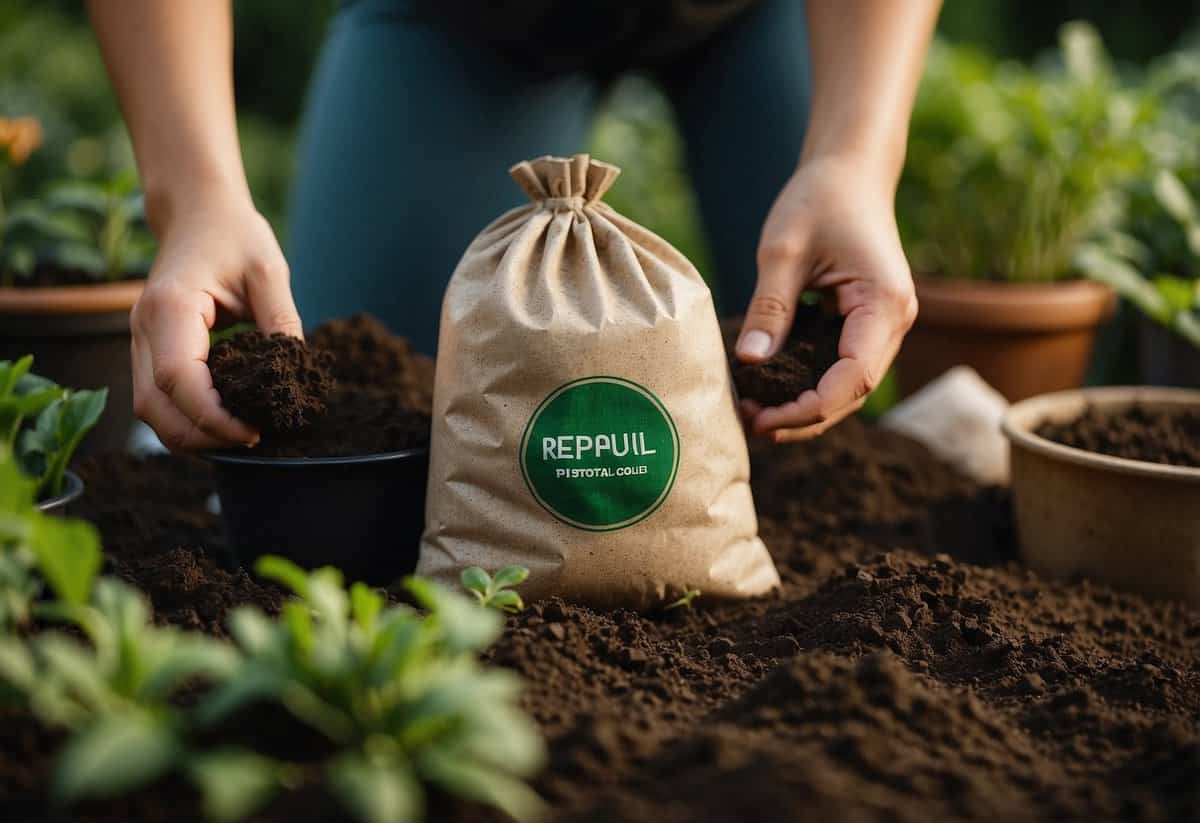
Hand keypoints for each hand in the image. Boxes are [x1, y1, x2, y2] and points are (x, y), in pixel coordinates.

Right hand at [131, 188, 301, 450]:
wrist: (198, 211)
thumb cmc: (234, 235)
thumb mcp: (269, 272)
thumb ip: (282, 323)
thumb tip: (295, 375)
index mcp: (170, 306)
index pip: (178, 379)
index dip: (212, 417)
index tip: (252, 431)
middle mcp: (143, 326)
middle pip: (154, 406)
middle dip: (200, 436)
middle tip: (251, 440)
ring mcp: (139, 338)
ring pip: (149, 408)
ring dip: (190, 433)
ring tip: (239, 436)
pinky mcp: (148, 347)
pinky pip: (157, 396)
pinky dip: (184, 418)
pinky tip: (222, 421)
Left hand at [734, 155, 917, 442]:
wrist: (850, 170)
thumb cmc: (819, 199)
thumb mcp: (783, 250)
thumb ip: (770, 308)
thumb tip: (749, 362)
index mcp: (883, 304)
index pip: (852, 379)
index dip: (809, 408)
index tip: (763, 418)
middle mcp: (894, 322)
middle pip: (852, 393)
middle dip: (803, 416)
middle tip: (750, 424)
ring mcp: (884, 325)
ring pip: (848, 387)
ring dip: (805, 406)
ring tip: (755, 413)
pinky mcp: (866, 323)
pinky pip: (841, 367)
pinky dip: (809, 384)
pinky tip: (771, 390)